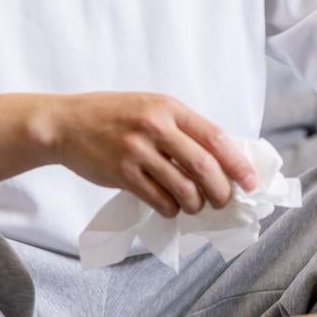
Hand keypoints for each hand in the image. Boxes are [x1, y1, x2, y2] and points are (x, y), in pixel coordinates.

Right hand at [36, 92, 257, 217]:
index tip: (250, 181)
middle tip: (224, 201)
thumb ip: (181, 127)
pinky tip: (171, 208)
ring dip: (195, 203)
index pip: (215, 137)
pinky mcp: (122, 173)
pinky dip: (171, 208)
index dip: (237, 163)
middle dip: (221, 190)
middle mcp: (156, 126)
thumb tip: (220, 158)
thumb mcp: (151, 108)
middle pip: (204, 166)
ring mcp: (137, 150)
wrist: (65, 123)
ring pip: (183, 187)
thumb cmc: (113, 115)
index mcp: (169, 108)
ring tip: (195, 206)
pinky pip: (158, 199)